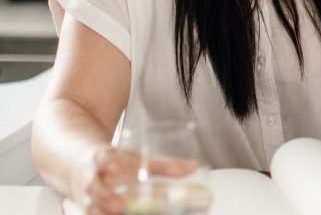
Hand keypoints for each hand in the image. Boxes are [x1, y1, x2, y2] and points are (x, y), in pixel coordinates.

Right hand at [69, 145, 196, 213]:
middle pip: (93, 189)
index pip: (103, 159)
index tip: (116, 167)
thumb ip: (164, 165)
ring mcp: (85, 199)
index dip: (108, 163)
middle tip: (118, 206)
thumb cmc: (113, 163)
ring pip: (89, 208)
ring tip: (115, 214)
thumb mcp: (135, 160)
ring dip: (101, 213)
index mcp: (102, 159)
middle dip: (104, 197)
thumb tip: (193, 168)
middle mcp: (90, 180)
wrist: (78, 166)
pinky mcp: (87, 212)